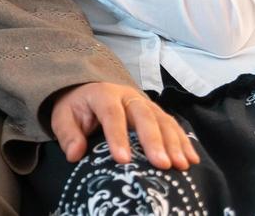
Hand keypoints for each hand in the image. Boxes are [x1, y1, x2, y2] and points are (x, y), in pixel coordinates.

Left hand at [50, 82, 198, 169]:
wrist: (89, 89)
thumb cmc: (77, 107)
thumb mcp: (63, 116)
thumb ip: (67, 133)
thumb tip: (74, 154)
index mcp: (102, 94)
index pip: (111, 114)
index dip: (117, 136)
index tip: (122, 160)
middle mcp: (127, 96)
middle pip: (143, 115)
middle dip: (153, 141)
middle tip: (162, 164)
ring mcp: (145, 103)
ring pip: (162, 120)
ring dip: (174, 143)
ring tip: (181, 165)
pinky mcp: (156, 112)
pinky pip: (172, 125)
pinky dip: (183, 141)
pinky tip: (191, 159)